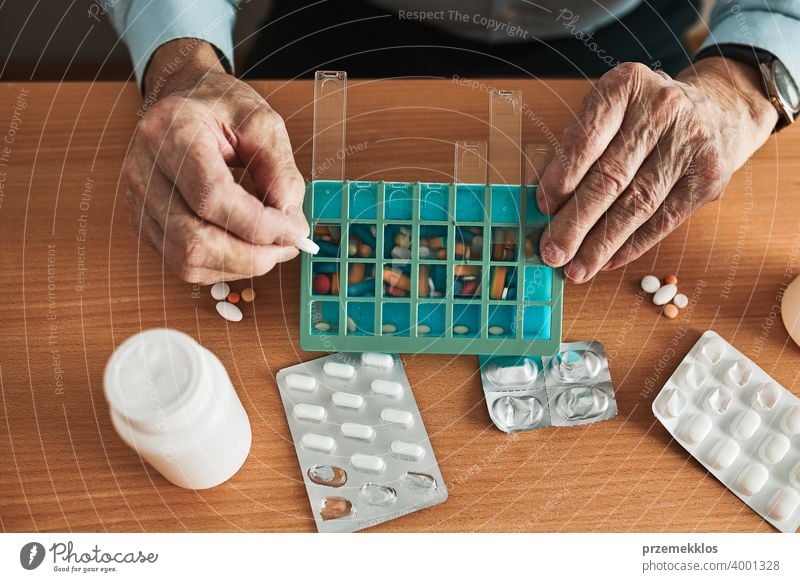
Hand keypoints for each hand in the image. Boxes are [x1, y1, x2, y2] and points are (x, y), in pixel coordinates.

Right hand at [125, 39, 308, 283]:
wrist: (184, 100)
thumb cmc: (221, 107)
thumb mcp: (263, 124)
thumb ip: (281, 174)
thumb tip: (291, 227)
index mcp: (171, 132)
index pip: (212, 197)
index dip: (258, 224)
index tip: (294, 230)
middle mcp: (144, 169)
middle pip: (195, 240)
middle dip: (252, 255)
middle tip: (288, 245)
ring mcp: (137, 200)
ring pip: (187, 261)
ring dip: (239, 266)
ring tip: (270, 247)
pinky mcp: (143, 222)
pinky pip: (182, 264)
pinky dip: (222, 266)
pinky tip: (245, 248)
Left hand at [536, 57, 777, 282]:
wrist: (718, 109)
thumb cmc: (645, 116)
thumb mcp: (610, 114)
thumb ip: (575, 151)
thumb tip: (541, 201)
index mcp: (626, 86)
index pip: (587, 138)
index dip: (562, 178)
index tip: (541, 208)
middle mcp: (662, 110)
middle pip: (611, 177)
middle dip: (576, 222)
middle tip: (552, 252)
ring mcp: (690, 143)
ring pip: (637, 205)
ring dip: (601, 243)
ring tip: (575, 268)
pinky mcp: (708, 178)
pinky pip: (663, 220)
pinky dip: (631, 245)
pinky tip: (606, 261)